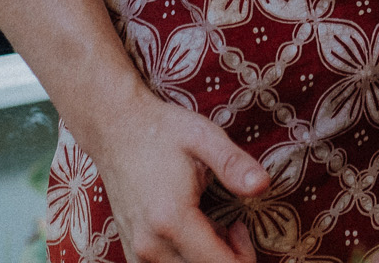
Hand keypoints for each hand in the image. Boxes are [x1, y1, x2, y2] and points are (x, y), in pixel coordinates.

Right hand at [79, 90, 268, 262]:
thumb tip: (262, 185)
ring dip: (205, 260)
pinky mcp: (131, 252)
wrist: (116, 129)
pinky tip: (190, 234)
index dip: (243, 255)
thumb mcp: (204, 137)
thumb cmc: (162, 131)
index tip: (240, 225)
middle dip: (226, 258)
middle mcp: (150, 245)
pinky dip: (185, 261)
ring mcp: (137, 252)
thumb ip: (234, 164)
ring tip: (209, 226)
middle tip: (230, 226)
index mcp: (171, 220)